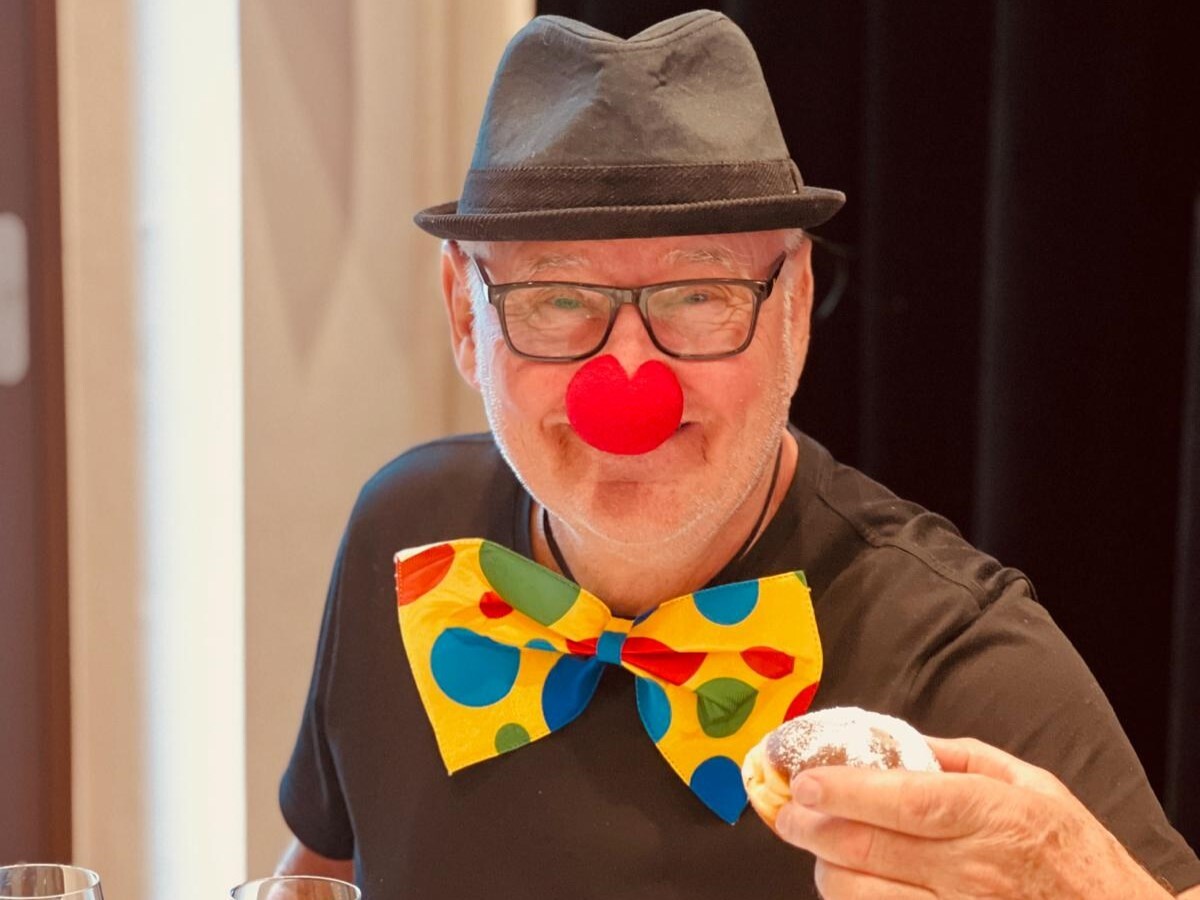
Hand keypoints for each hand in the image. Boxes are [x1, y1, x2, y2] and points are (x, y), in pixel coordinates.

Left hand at [774, 735, 1173, 898]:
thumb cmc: (1074, 853)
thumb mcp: (1032, 784)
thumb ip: (959, 757)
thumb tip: (895, 741)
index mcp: (991, 816)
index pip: (902, 801)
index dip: (844, 790)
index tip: (804, 782)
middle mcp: (973, 871)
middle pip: (868, 849)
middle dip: (811, 828)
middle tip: (786, 813)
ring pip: (866, 896)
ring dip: (827, 871)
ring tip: (818, 850)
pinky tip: (850, 887)